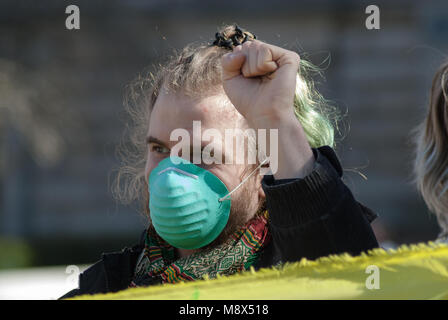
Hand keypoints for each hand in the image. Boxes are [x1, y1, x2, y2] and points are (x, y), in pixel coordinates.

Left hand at [221, 40, 314, 178]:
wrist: (263, 114)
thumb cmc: (248, 100)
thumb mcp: (229, 79)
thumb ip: (227, 60)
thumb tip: (241, 48)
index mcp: (258, 60)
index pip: (240, 48)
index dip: (236, 65)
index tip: (246, 80)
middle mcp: (271, 56)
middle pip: (247, 45)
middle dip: (244, 65)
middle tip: (255, 81)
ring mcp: (281, 56)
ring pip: (255, 46)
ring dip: (252, 67)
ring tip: (263, 80)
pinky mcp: (290, 58)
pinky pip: (265, 49)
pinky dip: (262, 65)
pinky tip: (272, 75)